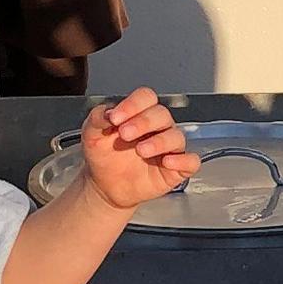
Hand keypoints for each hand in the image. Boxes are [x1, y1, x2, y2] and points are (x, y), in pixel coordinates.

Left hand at [77, 89, 198, 212]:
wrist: (104, 185)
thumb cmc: (103, 155)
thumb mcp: (92, 134)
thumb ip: (97, 118)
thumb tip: (108, 112)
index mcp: (140, 114)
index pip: (146, 98)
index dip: (132, 104)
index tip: (114, 118)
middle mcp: (158, 127)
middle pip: (162, 114)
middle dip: (143, 122)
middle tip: (124, 134)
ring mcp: (169, 148)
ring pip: (176, 137)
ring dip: (160, 142)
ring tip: (141, 151)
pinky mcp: (176, 169)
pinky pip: (191, 161)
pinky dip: (182, 160)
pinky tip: (166, 162)